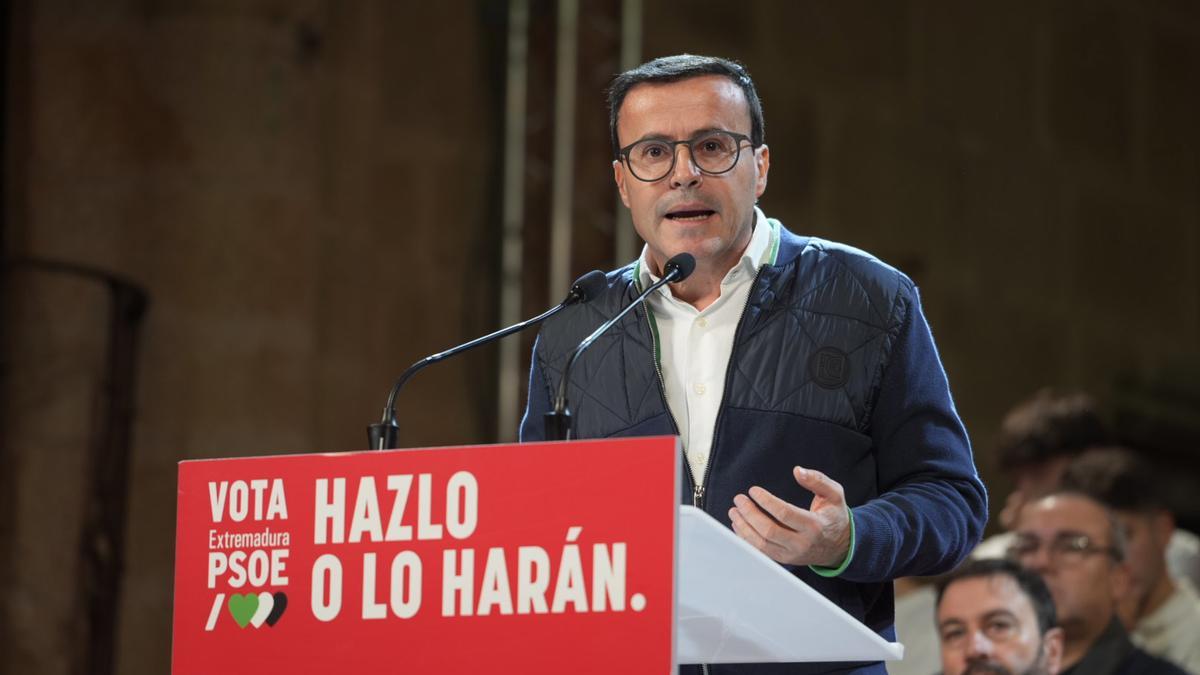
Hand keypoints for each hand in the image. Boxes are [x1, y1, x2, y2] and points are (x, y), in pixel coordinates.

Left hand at [728, 466, 850, 567]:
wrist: (839, 546)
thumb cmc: (833, 516)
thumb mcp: (835, 494)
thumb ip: (818, 480)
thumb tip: (798, 471)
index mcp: (814, 526)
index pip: (785, 514)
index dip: (766, 501)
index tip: (753, 490)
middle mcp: (802, 543)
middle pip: (769, 531)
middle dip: (750, 514)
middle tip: (739, 499)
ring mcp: (791, 554)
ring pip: (761, 544)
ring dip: (743, 527)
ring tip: (734, 511)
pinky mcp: (783, 559)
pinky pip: (760, 552)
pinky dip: (746, 539)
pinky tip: (739, 525)